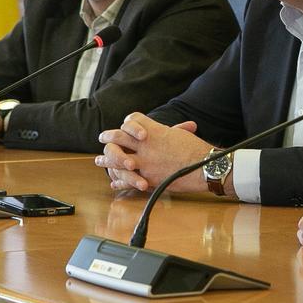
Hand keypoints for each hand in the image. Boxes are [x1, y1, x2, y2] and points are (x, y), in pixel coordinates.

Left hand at [96, 113, 212, 192]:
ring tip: (99, 161)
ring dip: (106, 160)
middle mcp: (146, 145)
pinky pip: (128, 180)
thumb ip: (168, 132)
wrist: (204, 167)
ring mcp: (145, 163)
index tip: (123, 126)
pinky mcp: (148, 179)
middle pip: (119, 137)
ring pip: (117, 159)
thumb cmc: (195, 149)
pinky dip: (119, 182)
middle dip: (109, 136)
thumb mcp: (181, 134)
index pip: (132, 120)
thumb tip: (165, 131)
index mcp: (155, 131)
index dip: (127, 123)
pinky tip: (114, 182)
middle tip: (102, 137)